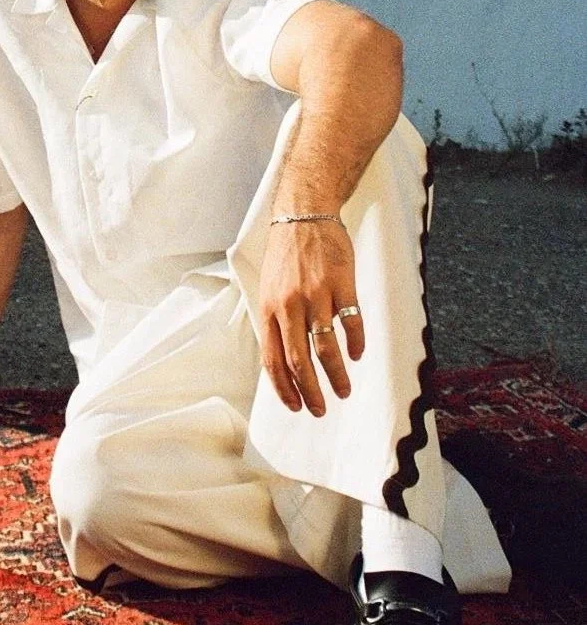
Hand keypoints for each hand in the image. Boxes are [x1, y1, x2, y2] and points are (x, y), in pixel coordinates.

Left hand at [258, 221, 364, 415]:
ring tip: (343, 391)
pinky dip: (355, 343)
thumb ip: (275, 320)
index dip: (283, 387)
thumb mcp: (269, 287)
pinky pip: (351, 321)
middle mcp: (289, 306)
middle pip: (298, 360)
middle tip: (319, 410)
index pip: (272, 359)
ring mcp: (316, 295)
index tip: (295, 405)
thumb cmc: (286, 253)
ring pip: (325, 347)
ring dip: (336, 375)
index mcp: (268, 309)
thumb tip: (282, 357)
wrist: (304, 214)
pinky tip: (357, 354)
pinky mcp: (341, 284)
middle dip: (310, 392)